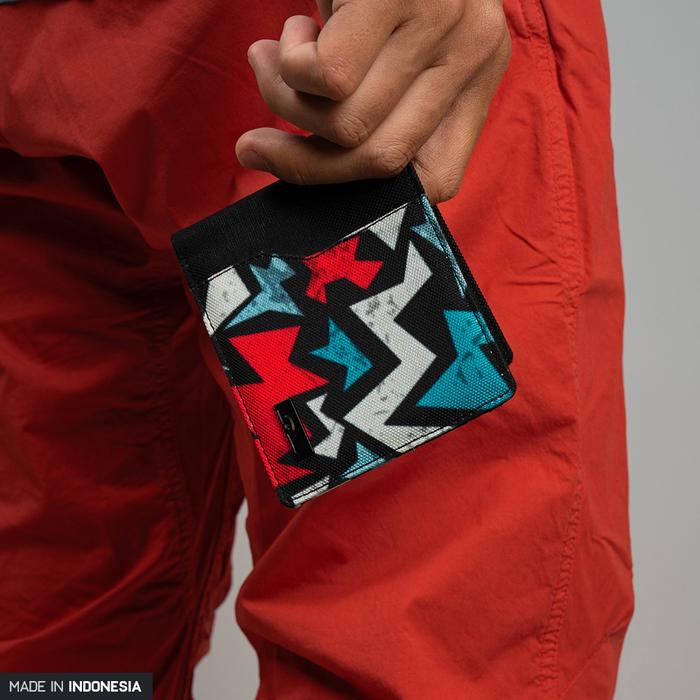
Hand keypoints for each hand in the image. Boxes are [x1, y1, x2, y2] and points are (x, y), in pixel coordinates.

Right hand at [235, 0, 510, 202]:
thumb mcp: (393, 42)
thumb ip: (382, 100)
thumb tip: (308, 168)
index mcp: (479, 74)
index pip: (438, 179)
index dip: (369, 193)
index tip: (312, 178)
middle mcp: (473, 52)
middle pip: (380, 161)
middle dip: (302, 165)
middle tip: (257, 140)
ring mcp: (442, 22)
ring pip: (345, 125)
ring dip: (286, 104)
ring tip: (277, 57)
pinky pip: (324, 80)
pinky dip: (286, 67)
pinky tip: (292, 28)